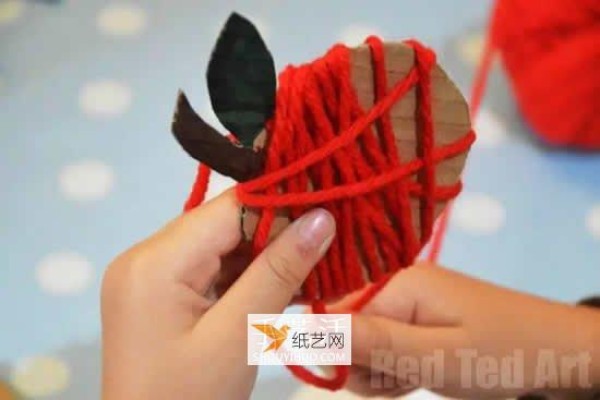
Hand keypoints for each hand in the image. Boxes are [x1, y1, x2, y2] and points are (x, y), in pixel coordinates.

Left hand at [101, 190, 334, 399]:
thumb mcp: (239, 336)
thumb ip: (279, 271)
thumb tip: (321, 216)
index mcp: (155, 261)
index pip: (228, 209)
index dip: (281, 204)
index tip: (330, 208)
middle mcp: (144, 258)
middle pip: (223, 226)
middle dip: (276, 235)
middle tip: (330, 242)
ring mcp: (149, 279)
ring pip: (220, 249)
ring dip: (265, 259)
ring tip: (316, 263)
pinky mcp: (159, 298)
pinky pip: (209, 273)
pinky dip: (245, 279)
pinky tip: (283, 285)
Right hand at [347, 263, 599, 398]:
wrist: (560, 353)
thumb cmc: (500, 354)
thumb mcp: (434, 356)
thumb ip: (372, 342)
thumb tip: (306, 326)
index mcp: (399, 284)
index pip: (337, 316)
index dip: (340, 354)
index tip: (368, 379)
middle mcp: (400, 286)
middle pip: (351, 330)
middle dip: (365, 365)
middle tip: (399, 382)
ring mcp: (412, 302)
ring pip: (368, 343)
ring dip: (383, 371)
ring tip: (416, 379)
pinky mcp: (422, 318)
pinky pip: (390, 345)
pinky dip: (398, 367)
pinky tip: (419, 375)